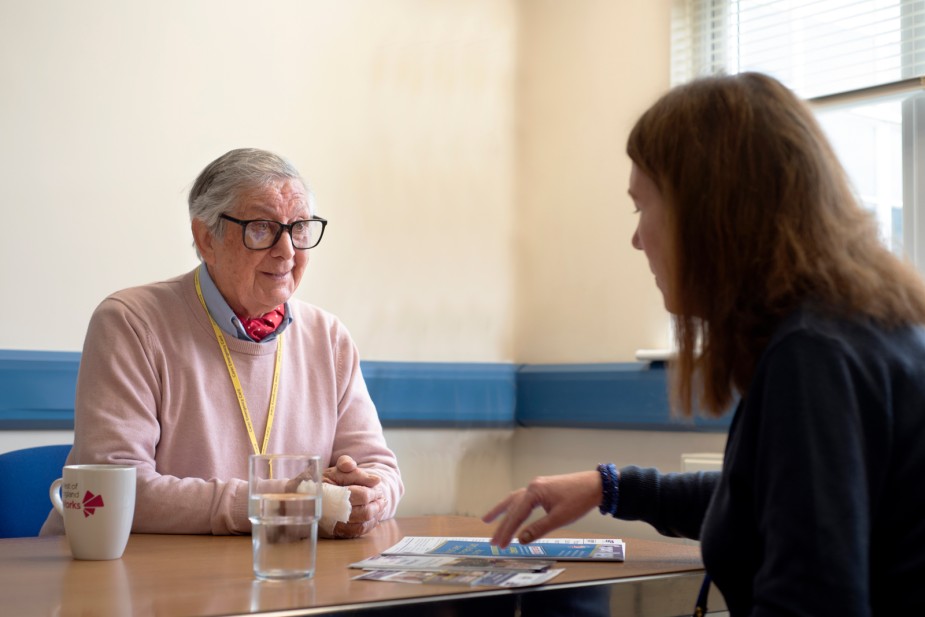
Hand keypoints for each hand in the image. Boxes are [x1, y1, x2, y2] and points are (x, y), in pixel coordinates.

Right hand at [323, 455, 387, 538]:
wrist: (298, 498)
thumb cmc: (319, 482)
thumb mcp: (334, 470)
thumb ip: (354, 471)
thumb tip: (375, 480)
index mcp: (331, 492)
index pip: (361, 495)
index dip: (373, 492)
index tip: (377, 488)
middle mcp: (331, 512)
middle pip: (364, 512)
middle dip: (377, 504)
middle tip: (381, 498)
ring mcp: (332, 524)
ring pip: (361, 525)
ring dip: (375, 516)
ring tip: (380, 506)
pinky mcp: (334, 533)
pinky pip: (355, 533)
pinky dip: (368, 526)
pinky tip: (373, 518)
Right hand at [482, 470, 602, 547]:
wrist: (596, 485)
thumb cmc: (579, 500)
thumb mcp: (559, 518)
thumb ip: (538, 529)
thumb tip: (521, 540)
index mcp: (534, 492)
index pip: (516, 515)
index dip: (507, 531)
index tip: (500, 545)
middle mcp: (532, 486)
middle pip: (512, 507)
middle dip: (501, 525)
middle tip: (492, 540)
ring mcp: (537, 486)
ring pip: (514, 500)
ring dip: (503, 511)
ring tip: (488, 519)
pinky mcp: (543, 488)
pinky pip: (523, 498)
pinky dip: (514, 506)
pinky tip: (512, 510)